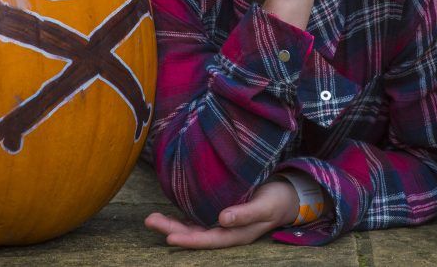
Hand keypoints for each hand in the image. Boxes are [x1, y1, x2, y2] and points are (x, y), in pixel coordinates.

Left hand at [143, 179, 298, 248]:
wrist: (286, 196)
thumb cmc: (276, 200)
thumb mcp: (265, 206)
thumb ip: (245, 214)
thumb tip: (222, 219)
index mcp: (236, 234)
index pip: (208, 239)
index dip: (189, 239)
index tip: (169, 237)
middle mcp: (225, 231)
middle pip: (195, 234)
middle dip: (171, 230)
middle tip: (150, 220)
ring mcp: (222, 224)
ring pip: (193, 227)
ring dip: (172, 224)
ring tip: (152, 218)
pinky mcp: (220, 212)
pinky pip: (197, 218)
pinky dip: (183, 216)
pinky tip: (170, 212)